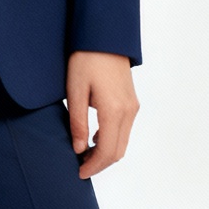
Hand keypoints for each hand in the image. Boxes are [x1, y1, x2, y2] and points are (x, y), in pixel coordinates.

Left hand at [65, 51, 137, 177]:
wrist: (105, 35)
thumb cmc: (86, 59)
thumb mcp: (75, 91)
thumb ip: (78, 123)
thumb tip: (80, 149)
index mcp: (114, 110)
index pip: (107, 151)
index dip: (93, 166)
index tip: (79, 172)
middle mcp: (128, 110)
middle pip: (118, 151)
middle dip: (100, 163)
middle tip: (80, 166)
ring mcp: (133, 106)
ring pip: (123, 141)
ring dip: (106, 152)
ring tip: (85, 153)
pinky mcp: (132, 101)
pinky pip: (125, 129)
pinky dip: (112, 140)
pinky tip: (95, 137)